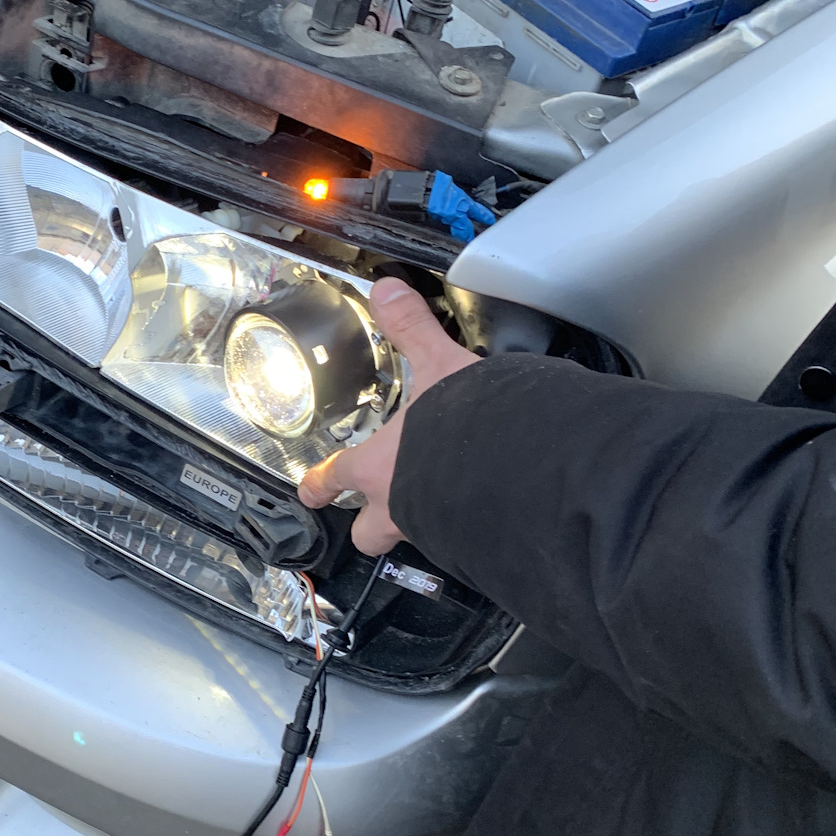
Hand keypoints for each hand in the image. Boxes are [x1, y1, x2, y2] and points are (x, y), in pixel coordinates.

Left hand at [298, 279, 479, 554]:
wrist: (523, 468)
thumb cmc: (470, 425)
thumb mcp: (438, 364)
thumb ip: (412, 329)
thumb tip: (389, 291)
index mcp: (378, 467)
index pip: (335, 478)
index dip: (319, 483)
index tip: (311, 490)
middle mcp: (398, 508)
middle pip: (366, 535)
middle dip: (366, 526)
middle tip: (372, 514)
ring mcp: (434, 532)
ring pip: (411, 538)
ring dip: (418, 522)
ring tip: (436, 506)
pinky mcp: (472, 543)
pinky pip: (457, 544)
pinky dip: (462, 530)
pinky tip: (480, 511)